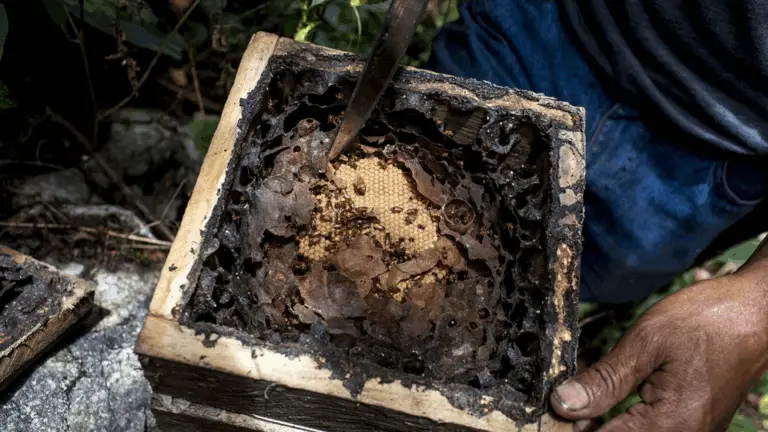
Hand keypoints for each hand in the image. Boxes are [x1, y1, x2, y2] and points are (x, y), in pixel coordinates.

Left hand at [549, 267, 767, 431]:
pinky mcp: (692, 424)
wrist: (759, 312)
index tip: (546, 414)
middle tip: (557, 404)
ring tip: (574, 400)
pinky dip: (620, 420)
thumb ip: (604, 379)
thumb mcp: (647, 342)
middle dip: (583, 426)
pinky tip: (600, 400)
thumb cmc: (709, 320)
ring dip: (600, 423)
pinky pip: (647, 431)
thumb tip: (562, 404)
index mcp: (669, 426)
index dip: (567, 429)